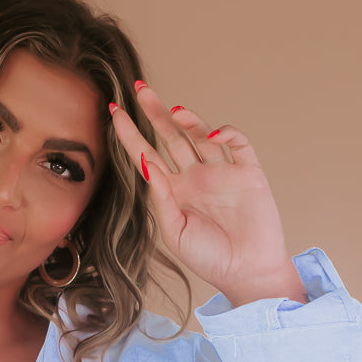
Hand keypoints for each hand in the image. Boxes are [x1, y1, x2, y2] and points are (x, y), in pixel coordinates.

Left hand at [110, 82, 306, 304]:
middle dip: (155, 113)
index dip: (130, 135)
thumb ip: (160, 198)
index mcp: (175, 192)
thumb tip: (146, 162)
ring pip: (201, 135)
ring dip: (188, 120)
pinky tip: (213, 136)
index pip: (147, 156)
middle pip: (172, 137)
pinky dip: (226, 133)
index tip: (114, 112)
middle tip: (140, 88)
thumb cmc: (210, 259)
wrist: (247, 273)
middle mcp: (196, 177)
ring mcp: (222, 172)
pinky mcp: (248, 172)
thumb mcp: (174, 232)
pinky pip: (237, 143)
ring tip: (174, 111)